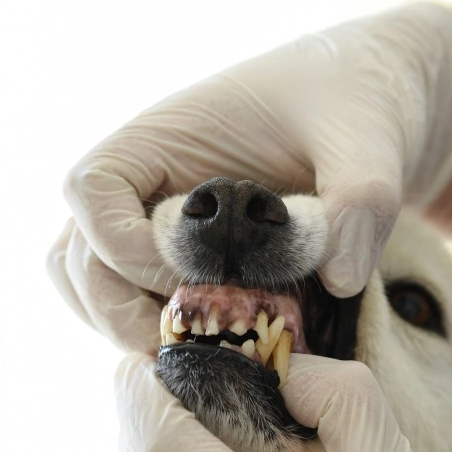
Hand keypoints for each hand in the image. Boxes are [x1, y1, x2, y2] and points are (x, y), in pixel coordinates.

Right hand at [50, 3, 451, 350]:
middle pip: (76, 258)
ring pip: (94, 292)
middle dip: (117, 309)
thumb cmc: (356, 102)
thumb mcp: (369, 139)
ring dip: (129, 330)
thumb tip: (339, 277)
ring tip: (202, 349)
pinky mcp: (184, 269)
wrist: (375, 113)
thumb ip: (362, 198)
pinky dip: (163, 337)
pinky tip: (222, 348)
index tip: (184, 275)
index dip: (117, 246)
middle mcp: (145, 188)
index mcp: (162, 140)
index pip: (88, 192)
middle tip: (188, 341)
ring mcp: (156, 232)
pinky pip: (138, 309)